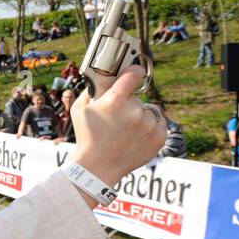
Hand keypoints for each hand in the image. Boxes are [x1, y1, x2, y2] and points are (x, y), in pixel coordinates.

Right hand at [69, 65, 166, 185]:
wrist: (97, 167)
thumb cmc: (86, 138)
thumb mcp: (79, 110)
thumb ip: (90, 90)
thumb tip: (100, 77)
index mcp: (115, 101)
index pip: (132, 74)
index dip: (133, 71)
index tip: (134, 72)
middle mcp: (134, 111)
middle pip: (136, 99)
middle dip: (128, 106)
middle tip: (116, 120)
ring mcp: (148, 125)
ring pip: (148, 111)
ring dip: (140, 118)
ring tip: (126, 132)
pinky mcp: (159, 137)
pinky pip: (159, 124)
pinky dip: (150, 129)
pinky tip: (137, 137)